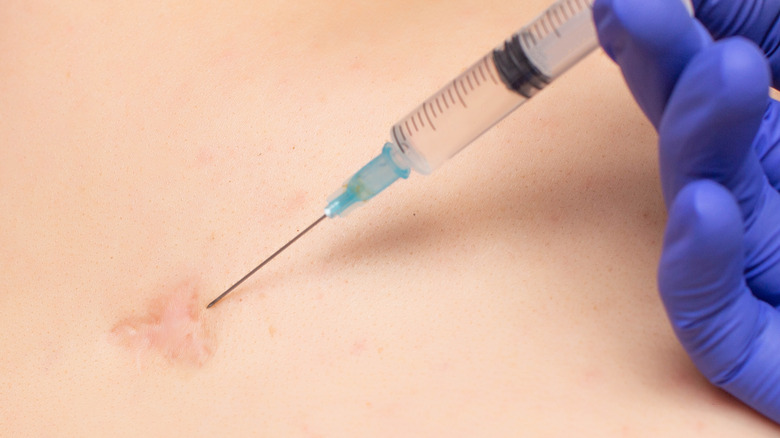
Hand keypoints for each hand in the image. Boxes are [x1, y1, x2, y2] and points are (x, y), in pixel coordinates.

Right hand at [594, 0, 779, 421]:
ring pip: (711, 211)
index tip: (634, 2)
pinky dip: (701, 268)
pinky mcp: (775, 356)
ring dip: (700, 142)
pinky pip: (718, 323)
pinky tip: (704, 208)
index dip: (673, 44)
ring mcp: (775, 278)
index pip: (718, 89)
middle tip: (634, 10)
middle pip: (698, 138)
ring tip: (722, 72)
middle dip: (662, 72)